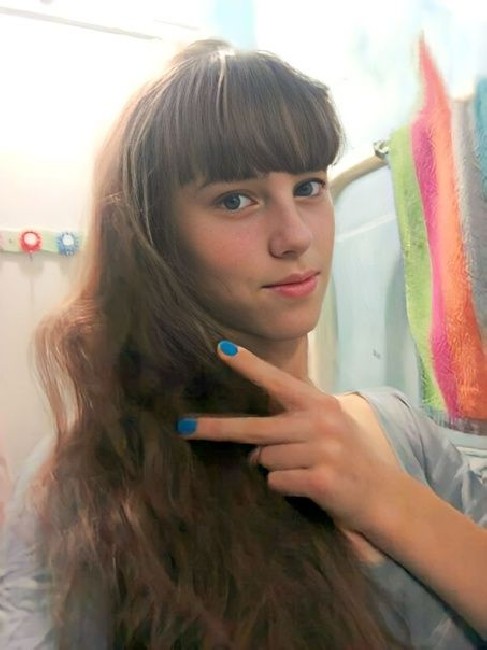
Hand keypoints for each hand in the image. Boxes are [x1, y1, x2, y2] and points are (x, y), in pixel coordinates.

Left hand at [177, 342, 399, 533]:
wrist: (384, 496)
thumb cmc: (348, 458)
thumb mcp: (327, 428)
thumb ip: (293, 423)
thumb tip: (252, 445)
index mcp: (319, 404)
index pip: (278, 381)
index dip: (249, 365)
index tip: (221, 349)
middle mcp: (320, 422)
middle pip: (254, 427)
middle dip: (216, 429)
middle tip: (184, 427)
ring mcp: (322, 450)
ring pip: (264, 460)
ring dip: (273, 469)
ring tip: (301, 471)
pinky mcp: (322, 479)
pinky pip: (276, 482)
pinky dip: (283, 487)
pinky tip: (306, 486)